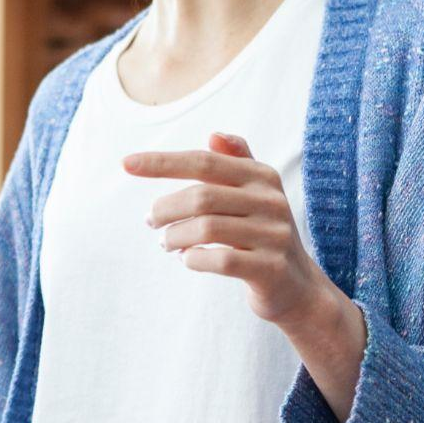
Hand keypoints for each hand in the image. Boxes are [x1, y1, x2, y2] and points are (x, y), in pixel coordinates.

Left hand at [127, 132, 341, 330]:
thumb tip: (213, 135)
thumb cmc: (262, 234)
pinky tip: (188, 259)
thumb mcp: (256, 194)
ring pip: (206, 229)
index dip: (162, 162)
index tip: (125, 164)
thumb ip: (237, 162)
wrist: (298, 288)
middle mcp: (271, 201)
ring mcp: (274, 235)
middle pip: (201, 196)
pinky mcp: (270, 268)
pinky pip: (220, 261)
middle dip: (165, 209)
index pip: (205, 161)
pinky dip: (194, 259)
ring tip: (166, 243)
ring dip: (174, 237)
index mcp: (262, 177)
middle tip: (150, 221)